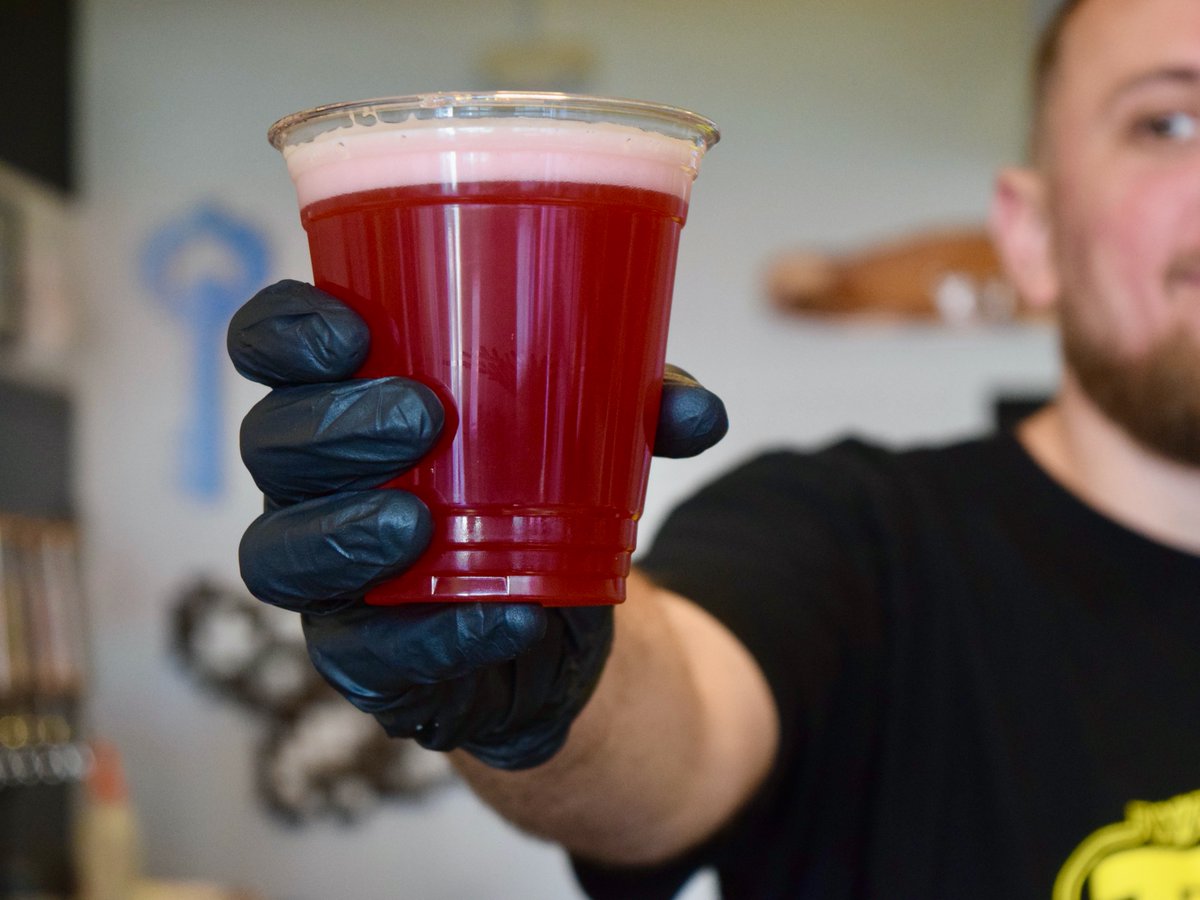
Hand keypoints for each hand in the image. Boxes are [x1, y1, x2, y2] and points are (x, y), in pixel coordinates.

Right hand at [228, 280, 726, 768]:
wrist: (556, 619)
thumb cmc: (543, 491)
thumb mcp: (590, 434)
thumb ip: (639, 409)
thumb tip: (698, 410)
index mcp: (349, 403)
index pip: (274, 351)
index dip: (285, 333)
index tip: (351, 329)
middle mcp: (316, 486)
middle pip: (270, 447)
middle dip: (330, 429)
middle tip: (422, 418)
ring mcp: (329, 577)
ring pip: (280, 556)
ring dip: (341, 532)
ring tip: (414, 520)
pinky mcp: (363, 658)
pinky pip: (367, 655)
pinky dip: (437, 636)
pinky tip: (506, 616)